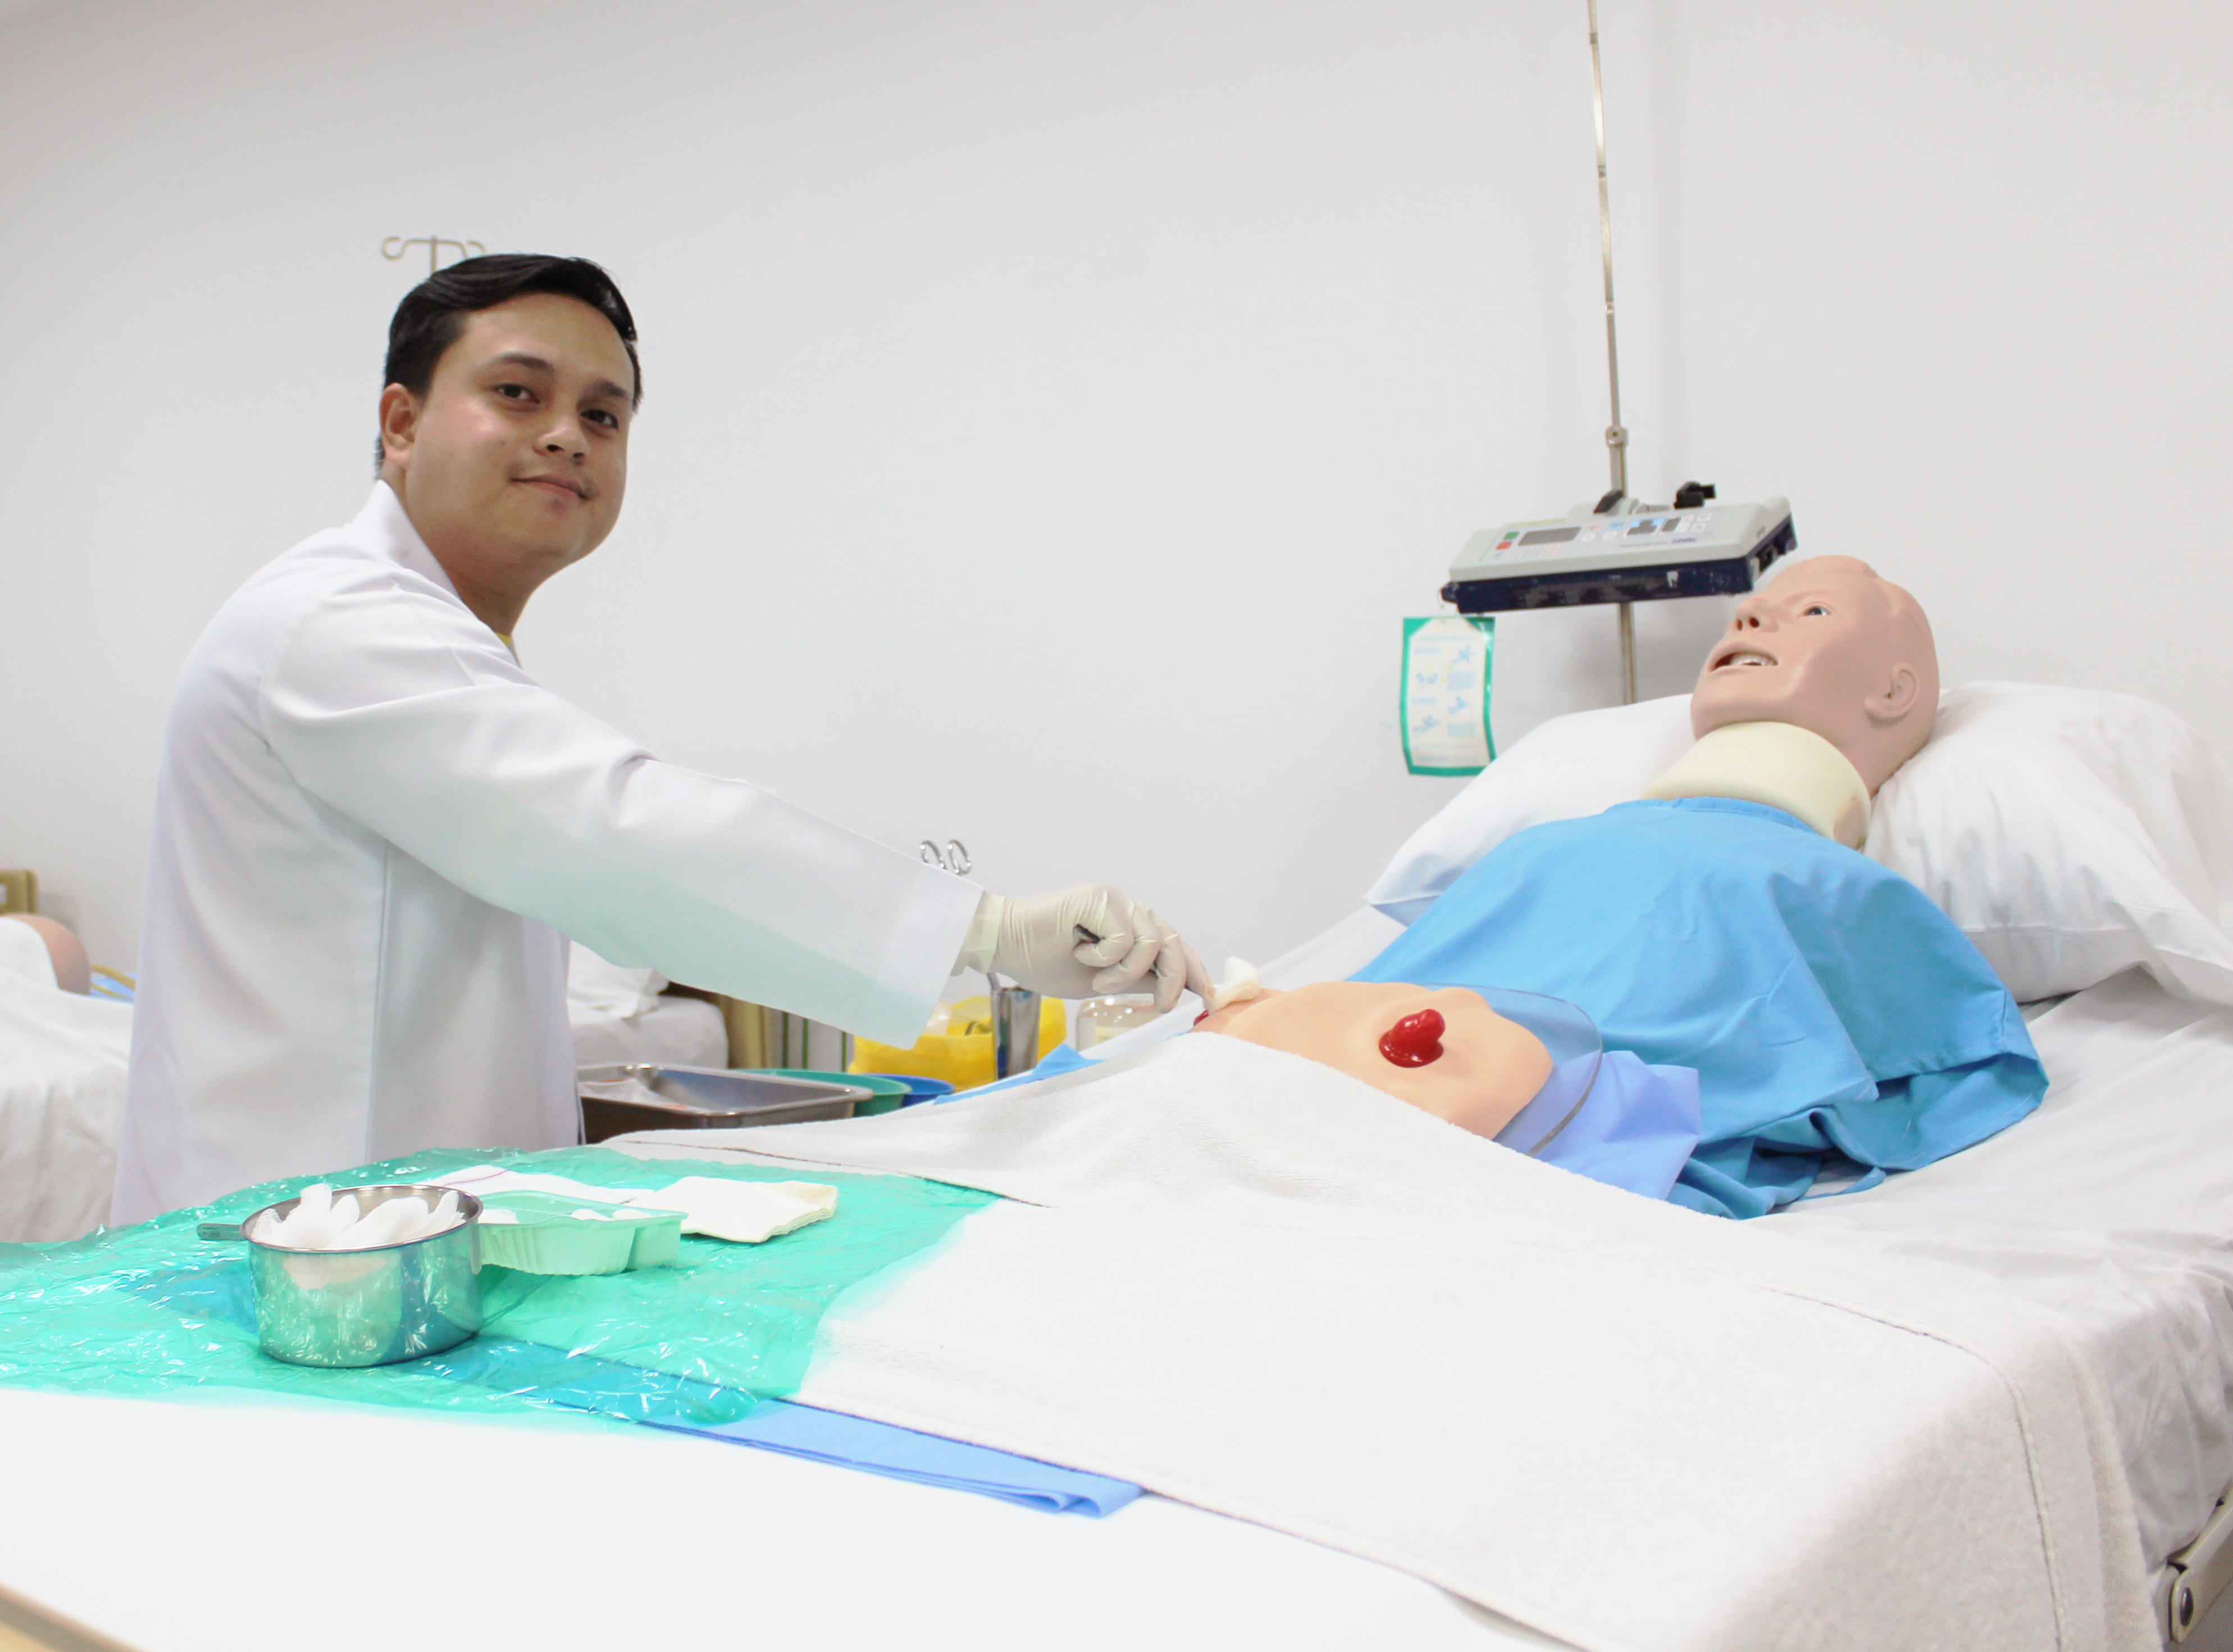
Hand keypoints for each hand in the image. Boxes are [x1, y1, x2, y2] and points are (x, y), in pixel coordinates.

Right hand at [961, 885, 1211, 1011]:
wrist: (1004, 945)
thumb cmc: (1045, 961)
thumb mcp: (1101, 980)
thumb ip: (1138, 979)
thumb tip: (1175, 991)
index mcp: (1130, 926)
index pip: (1174, 945)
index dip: (1194, 970)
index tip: (1209, 997)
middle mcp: (1128, 909)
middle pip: (1173, 942)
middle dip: (1175, 979)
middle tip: (1163, 1007)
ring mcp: (1114, 900)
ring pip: (1151, 942)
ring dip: (1125, 973)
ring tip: (1097, 980)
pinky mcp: (1099, 897)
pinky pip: (1124, 938)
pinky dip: (1105, 958)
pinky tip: (1081, 954)